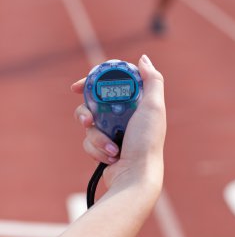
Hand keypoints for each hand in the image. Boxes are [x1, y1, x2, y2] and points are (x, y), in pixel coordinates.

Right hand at [71, 55, 165, 193]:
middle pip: (92, 103)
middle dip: (86, 113)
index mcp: (134, 103)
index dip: (92, 82)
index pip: (109, 84)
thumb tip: (143, 59)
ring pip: (88, 124)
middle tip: (88, 120)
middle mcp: (123, 115)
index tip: (77, 86)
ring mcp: (112, 131)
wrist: (136, 177)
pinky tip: (111, 157)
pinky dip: (97, 149)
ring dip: (97, 137)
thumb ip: (151, 80)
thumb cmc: (146, 142)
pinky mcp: (104, 146)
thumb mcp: (153, 107)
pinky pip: (89, 141)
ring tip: (111, 148)